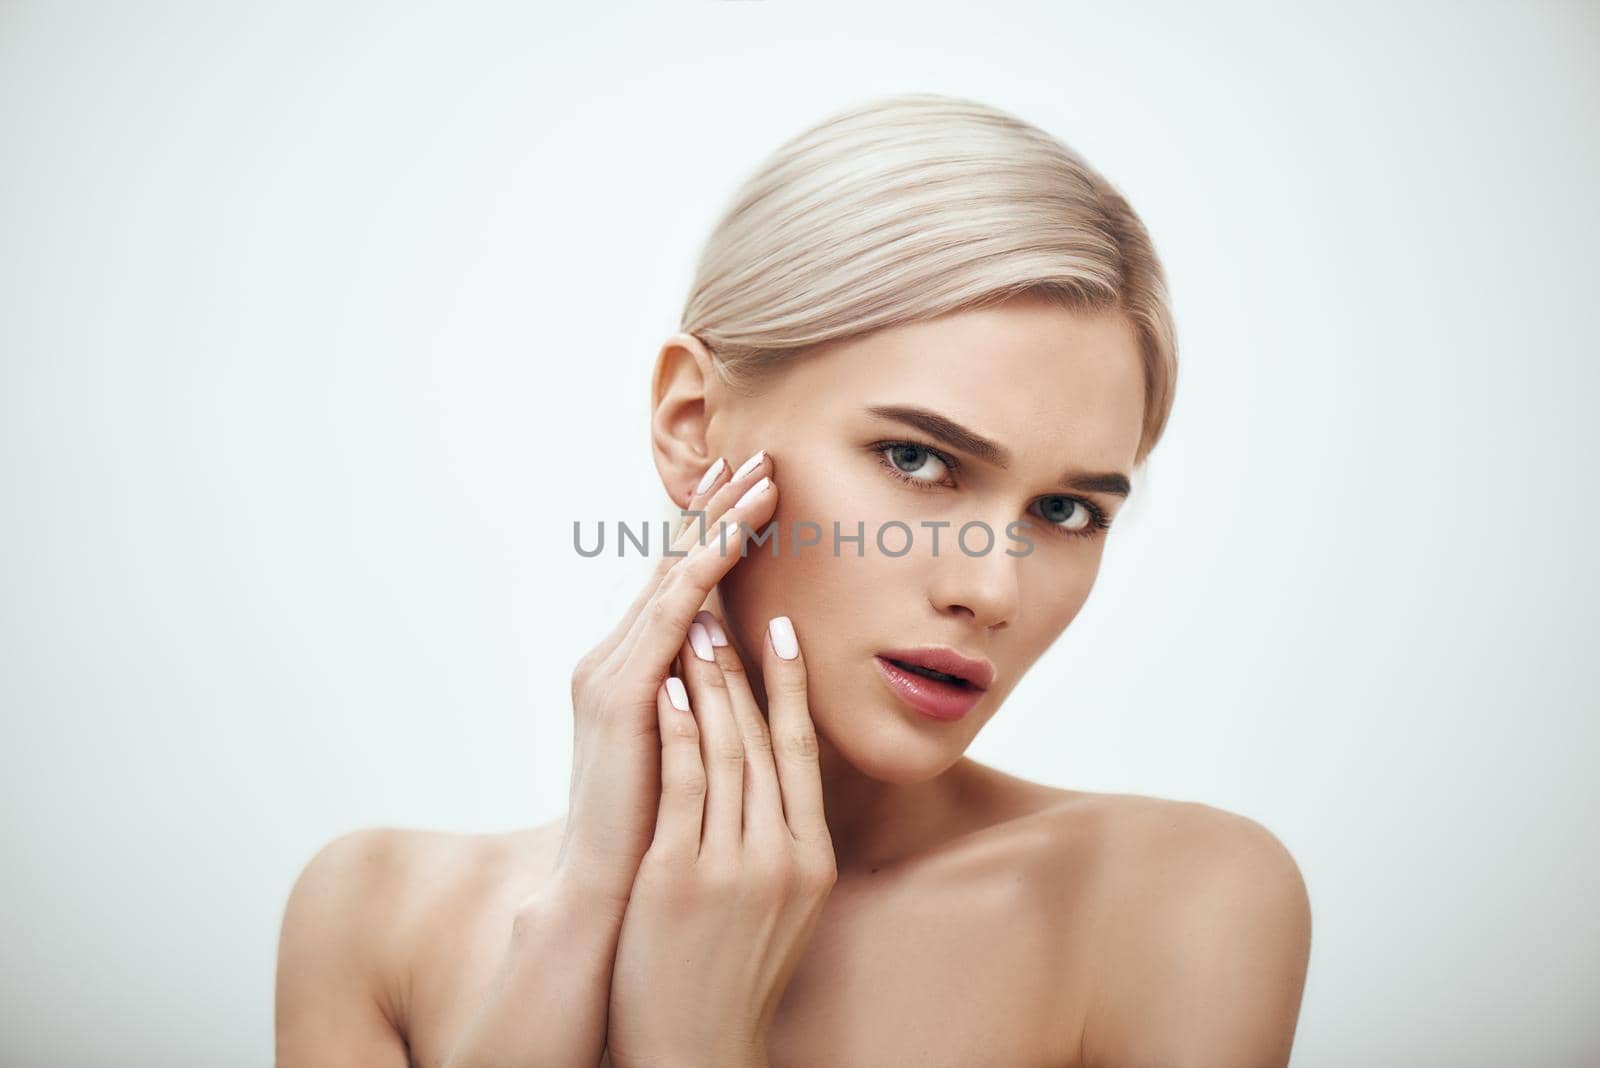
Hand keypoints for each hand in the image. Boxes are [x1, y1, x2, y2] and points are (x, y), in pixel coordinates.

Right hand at [555, 452, 777, 916]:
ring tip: (761, 478)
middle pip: (672, 564)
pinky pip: (669, 617)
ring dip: (719, 524)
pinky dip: (703, 571)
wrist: (605, 895)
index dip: (712, 533)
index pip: (676, 585)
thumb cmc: (651, 834)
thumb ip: (700, 706)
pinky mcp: (619, 694)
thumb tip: (736, 675)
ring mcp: (610, 671)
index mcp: (629, 671)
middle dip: (716, 508)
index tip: (751, 487)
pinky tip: (733, 536)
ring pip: (673, 578)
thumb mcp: (683, 753)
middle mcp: (612, 658)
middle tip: (758, 455)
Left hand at [604, 610, 837, 1067]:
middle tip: (724, 605)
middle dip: (742, 668)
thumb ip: (782, 838)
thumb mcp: (781, 904)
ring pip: (726, 752)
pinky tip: (665, 687)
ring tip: (694, 627)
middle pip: (764, 740)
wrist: (696, 1050)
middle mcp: (782, 857)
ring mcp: (733, 867)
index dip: (791, 685)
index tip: (780, 629)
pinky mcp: (680, 878)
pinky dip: (677, 730)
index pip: (801, 751)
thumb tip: (775, 773)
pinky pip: (682, 787)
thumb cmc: (731, 973)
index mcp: (810, 860)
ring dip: (709, 682)